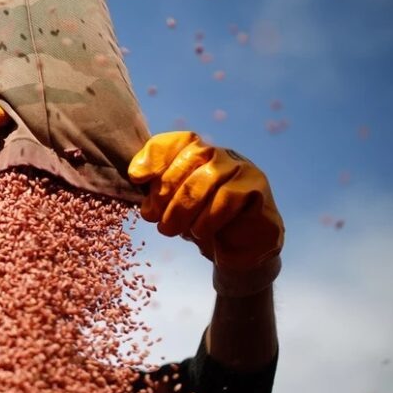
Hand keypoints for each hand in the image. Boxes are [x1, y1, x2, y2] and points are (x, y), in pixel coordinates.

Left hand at [128, 131, 283, 271]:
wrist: (238, 251)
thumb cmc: (201, 223)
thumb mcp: (171, 206)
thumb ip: (157, 190)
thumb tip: (137, 177)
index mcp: (198, 154)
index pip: (176, 141)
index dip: (154, 156)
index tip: (136, 178)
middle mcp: (220, 154)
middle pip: (191, 157)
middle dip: (165, 189)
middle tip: (153, 218)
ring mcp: (241, 167)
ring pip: (208, 177)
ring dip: (182, 207)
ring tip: (170, 229)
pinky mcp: (256, 186)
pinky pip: (228, 196)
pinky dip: (208, 217)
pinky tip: (199, 232)